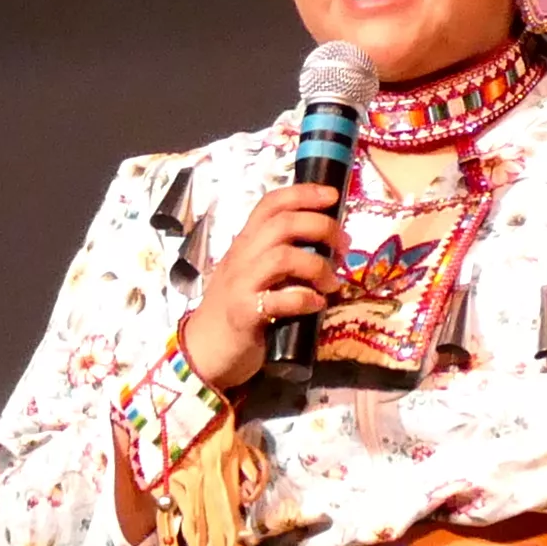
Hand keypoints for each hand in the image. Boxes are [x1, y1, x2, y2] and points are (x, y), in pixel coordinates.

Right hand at [179, 179, 343, 389]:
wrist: (203, 351)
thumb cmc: (234, 311)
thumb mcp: (254, 274)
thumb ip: (281, 257)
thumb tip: (326, 246)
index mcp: (246, 243)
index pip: (271, 204)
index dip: (304, 193)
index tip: (333, 196)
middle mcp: (242, 257)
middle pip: (284, 224)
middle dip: (323, 228)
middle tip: (343, 247)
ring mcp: (241, 284)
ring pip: (284, 257)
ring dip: (318, 266)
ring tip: (332, 283)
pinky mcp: (245, 314)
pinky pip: (281, 300)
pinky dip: (306, 299)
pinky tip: (317, 305)